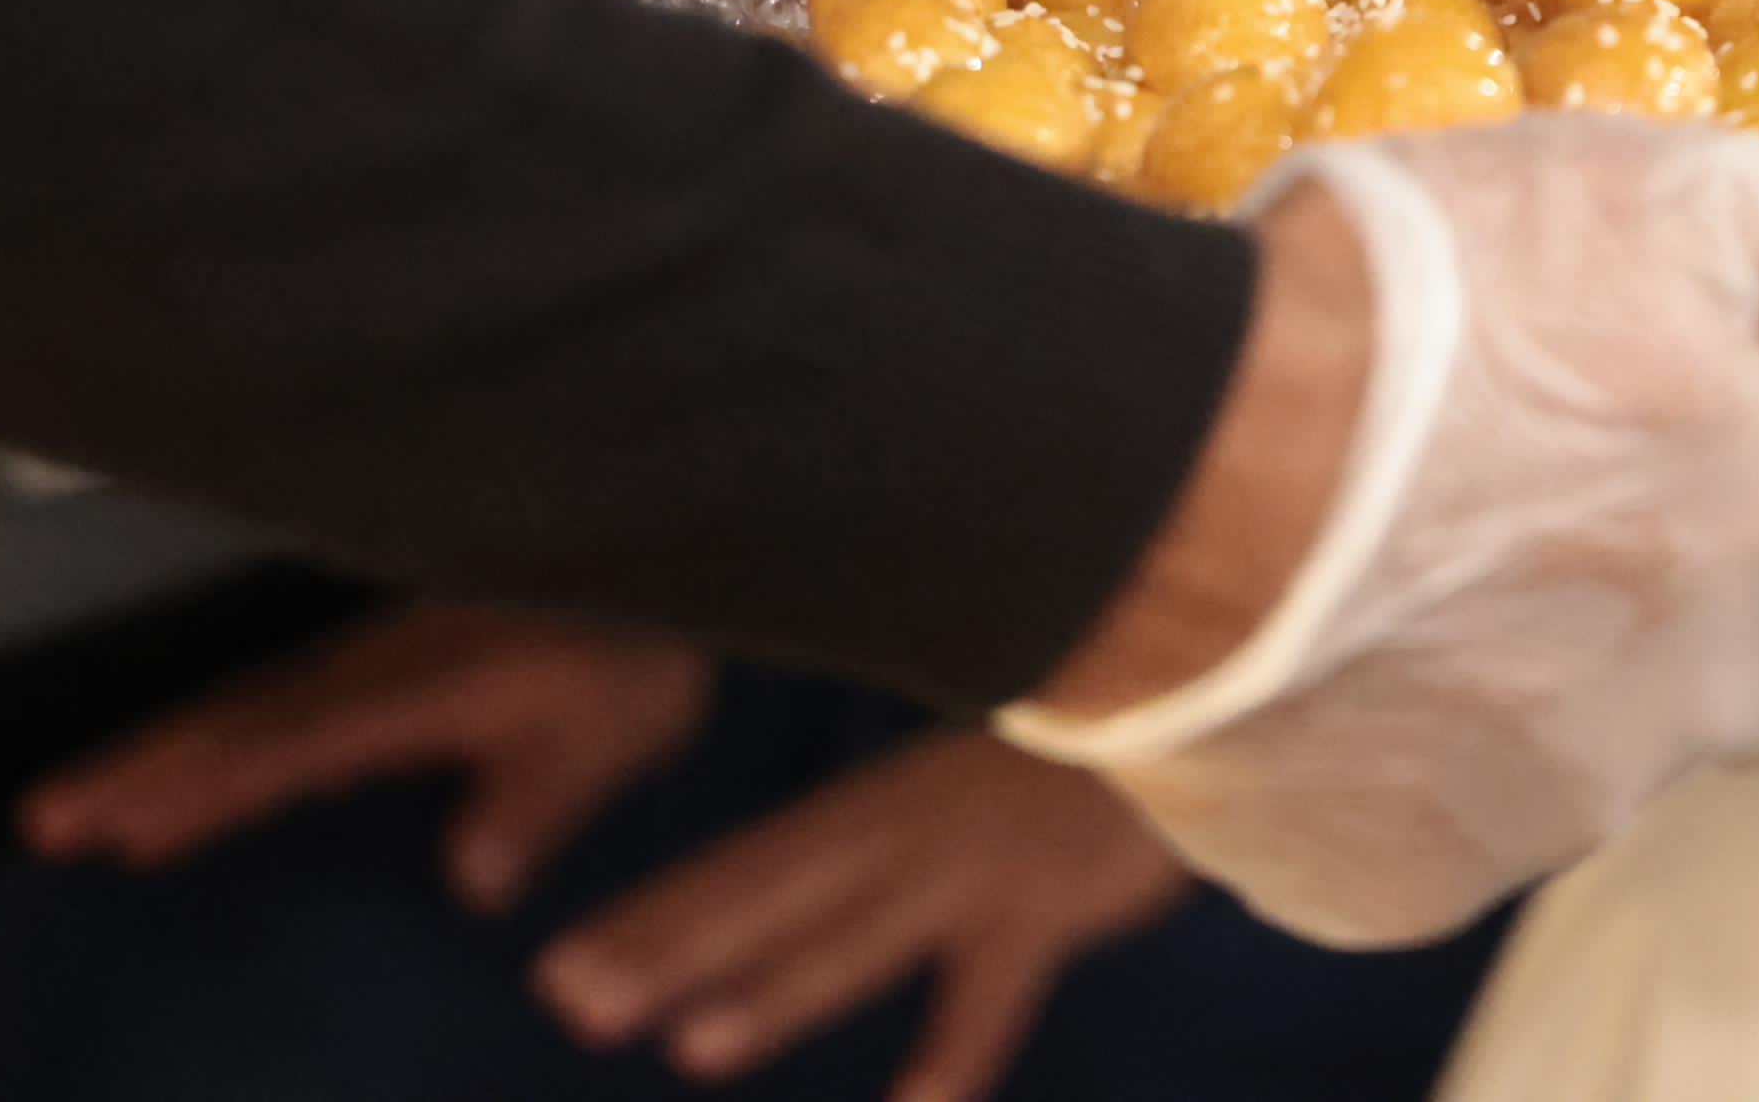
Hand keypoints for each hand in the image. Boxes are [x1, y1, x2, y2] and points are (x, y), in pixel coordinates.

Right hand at [22, 604, 711, 915]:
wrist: (677, 545)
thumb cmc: (650, 645)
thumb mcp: (610, 737)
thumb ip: (534, 805)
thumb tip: (469, 881)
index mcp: (419, 688)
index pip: (280, 747)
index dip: (190, 788)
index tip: (102, 825)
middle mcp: (387, 663)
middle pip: (244, 719)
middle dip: (145, 768)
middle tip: (50, 818)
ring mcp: (396, 647)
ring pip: (265, 703)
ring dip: (184, 750)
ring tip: (100, 806)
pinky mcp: (418, 644)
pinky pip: (308, 695)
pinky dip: (250, 733)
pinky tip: (235, 771)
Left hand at [536, 730, 1185, 1101]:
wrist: (1202, 704)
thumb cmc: (1084, 771)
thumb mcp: (971, 795)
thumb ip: (896, 843)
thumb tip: (823, 896)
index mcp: (882, 808)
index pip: (748, 868)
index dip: (653, 917)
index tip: (555, 972)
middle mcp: (910, 831)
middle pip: (774, 895)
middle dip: (670, 948)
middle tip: (571, 1001)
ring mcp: (979, 866)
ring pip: (861, 936)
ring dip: (778, 986)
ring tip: (694, 1044)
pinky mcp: (1052, 900)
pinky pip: (993, 993)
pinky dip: (955, 1054)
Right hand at [1016, 121, 1758, 949]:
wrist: (1152, 472)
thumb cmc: (1408, 306)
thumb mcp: (1658, 192)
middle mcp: (1708, 685)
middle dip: (1730, 598)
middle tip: (1593, 490)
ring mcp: (1559, 800)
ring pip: (1614, 739)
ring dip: (1560, 663)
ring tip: (1420, 538)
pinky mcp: (1408, 879)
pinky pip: (1452, 816)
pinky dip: (1417, 743)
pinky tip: (1335, 635)